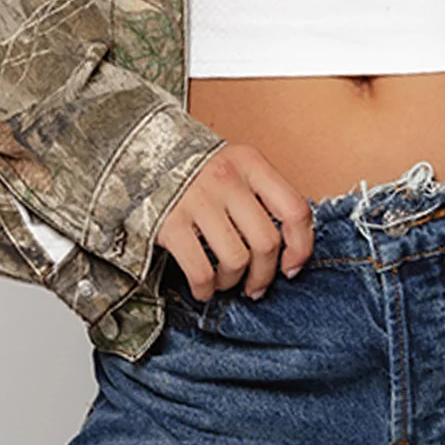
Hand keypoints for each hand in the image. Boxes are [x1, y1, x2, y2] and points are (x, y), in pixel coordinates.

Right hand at [154, 142, 314, 301]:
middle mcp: (227, 178)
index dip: (301, 247)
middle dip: (264, 275)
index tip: (291, 267)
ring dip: (233, 282)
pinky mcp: (170, 224)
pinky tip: (204, 286)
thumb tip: (291, 247)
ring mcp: (197, 200)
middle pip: (266, 242)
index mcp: (250, 163)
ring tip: (226, 279)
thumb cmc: (199, 171)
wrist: (143, 155)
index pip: (295, 209)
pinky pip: (201, 271)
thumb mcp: (237, 168)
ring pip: (236, 261)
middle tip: (255, 285)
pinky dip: (206, 289)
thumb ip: (263, 196)